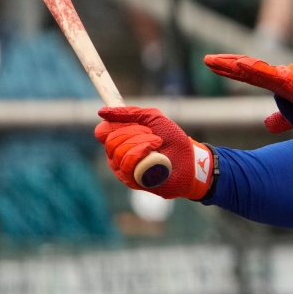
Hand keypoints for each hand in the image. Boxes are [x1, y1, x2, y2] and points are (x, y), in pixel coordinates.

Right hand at [95, 107, 214, 199]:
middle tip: (153, 134)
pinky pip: (127, 166)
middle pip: (110, 141)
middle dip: (134, 133)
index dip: (113, 125)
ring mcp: (124, 170)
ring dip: (141, 143)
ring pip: (118, 153)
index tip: (132, 122)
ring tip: (157, 144)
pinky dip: (142, 155)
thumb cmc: (173, 139)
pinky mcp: (131, 181)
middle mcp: (118, 156)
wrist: (191, 160)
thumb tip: (101, 112)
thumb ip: (130, 113)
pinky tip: (156, 155)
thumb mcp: (153, 118)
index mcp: (121, 140)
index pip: (102, 132)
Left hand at [204, 54, 292, 132]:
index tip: (214, 65)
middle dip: (226, 64)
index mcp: (281, 84)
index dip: (232, 70)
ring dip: (234, 65)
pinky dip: (253, 69)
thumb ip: (282, 118)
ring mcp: (286, 77)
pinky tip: (239, 65)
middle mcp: (281, 76)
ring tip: (214, 61)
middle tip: (207, 59)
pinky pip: (269, 75)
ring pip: (254, 69)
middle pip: (247, 70)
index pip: (251, 76)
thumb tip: (266, 124)